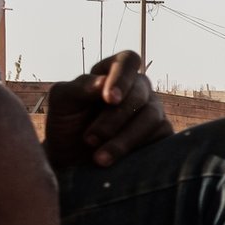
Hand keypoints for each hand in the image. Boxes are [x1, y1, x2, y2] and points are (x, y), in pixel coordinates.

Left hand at [42, 51, 170, 167]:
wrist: (72, 161)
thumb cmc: (66, 125)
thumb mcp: (63, 102)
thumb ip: (80, 87)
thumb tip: (104, 83)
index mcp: (115, 73)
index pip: (128, 60)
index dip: (122, 77)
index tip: (109, 99)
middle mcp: (139, 90)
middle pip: (139, 93)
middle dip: (114, 118)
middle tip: (90, 139)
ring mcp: (153, 112)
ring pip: (151, 117)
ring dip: (124, 139)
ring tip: (99, 158)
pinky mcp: (162, 136)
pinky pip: (160, 138)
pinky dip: (136, 150)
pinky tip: (118, 163)